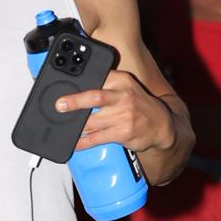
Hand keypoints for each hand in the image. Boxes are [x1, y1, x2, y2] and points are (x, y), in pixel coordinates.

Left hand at [57, 68, 178, 154]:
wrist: (161, 125)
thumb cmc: (139, 105)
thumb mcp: (127, 87)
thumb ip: (106, 84)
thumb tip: (76, 88)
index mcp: (122, 80)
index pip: (99, 76)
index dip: (82, 80)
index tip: (65, 83)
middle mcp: (123, 96)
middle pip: (95, 97)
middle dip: (75, 101)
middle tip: (60, 105)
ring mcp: (123, 116)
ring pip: (92, 121)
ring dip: (76, 125)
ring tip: (64, 126)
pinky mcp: (122, 133)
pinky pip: (96, 139)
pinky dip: (82, 143)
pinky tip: (73, 143)